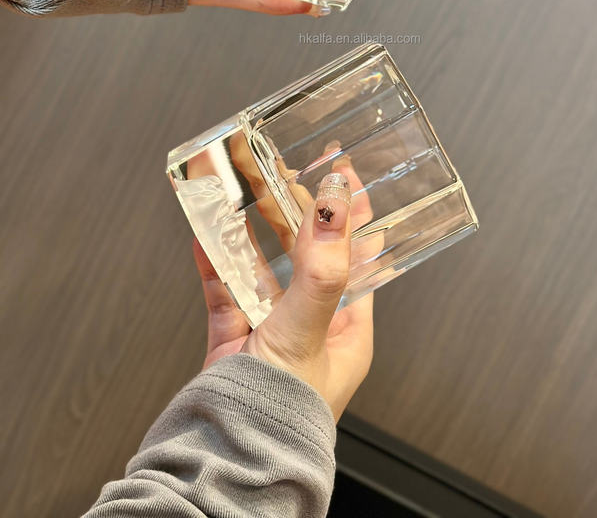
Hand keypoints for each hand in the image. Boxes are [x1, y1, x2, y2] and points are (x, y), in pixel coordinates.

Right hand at [193, 170, 373, 420]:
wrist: (229, 458)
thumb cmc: (286, 413)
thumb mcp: (310, 328)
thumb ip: (320, 266)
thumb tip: (337, 205)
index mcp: (350, 327)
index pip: (359, 255)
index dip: (354, 213)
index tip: (348, 173)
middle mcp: (313, 325)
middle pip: (308, 253)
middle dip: (299, 211)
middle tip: (290, 170)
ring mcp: (271, 330)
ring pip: (264, 265)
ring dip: (253, 227)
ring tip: (247, 187)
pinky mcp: (233, 339)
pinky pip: (224, 288)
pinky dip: (215, 259)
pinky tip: (206, 231)